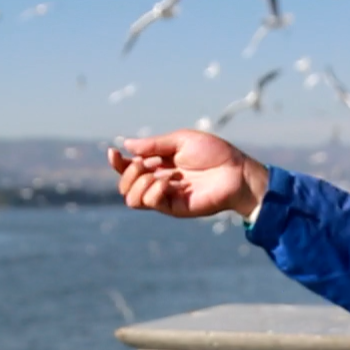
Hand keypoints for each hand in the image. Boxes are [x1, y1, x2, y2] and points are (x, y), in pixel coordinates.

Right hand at [107, 130, 270, 218]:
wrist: (236, 172)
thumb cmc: (214, 154)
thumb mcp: (181, 140)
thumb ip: (154, 145)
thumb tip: (127, 145)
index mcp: (159, 164)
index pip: (129, 168)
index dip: (117, 163)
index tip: (113, 153)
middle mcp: (159, 181)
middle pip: (124, 185)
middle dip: (128, 172)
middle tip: (147, 163)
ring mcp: (165, 197)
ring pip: (131, 199)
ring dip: (138, 183)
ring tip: (160, 175)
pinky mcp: (174, 208)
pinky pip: (149, 203)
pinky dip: (153, 190)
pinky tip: (169, 182)